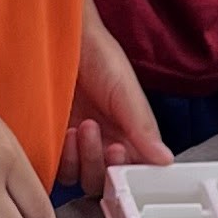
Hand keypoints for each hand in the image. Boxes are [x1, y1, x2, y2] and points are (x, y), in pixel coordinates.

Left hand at [63, 2, 172, 197]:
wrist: (63, 37)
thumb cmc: (98, 55)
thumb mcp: (127, 91)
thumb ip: (144, 128)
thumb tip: (165, 160)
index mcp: (127, 134)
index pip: (133, 170)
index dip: (128, 171)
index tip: (122, 152)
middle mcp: (103, 143)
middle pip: (104, 180)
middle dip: (102, 164)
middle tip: (103, 138)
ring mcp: (76, 144)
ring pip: (80, 178)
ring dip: (82, 160)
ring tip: (82, 128)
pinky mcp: (52, 141)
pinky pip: (55, 167)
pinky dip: (61, 158)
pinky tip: (65, 133)